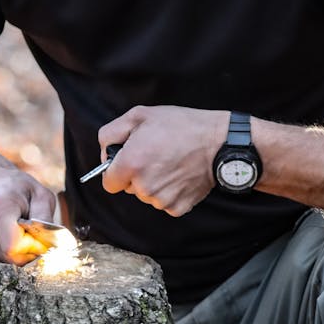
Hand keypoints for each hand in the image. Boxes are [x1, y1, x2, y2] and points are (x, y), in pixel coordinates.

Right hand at [0, 164, 57, 264]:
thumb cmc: (15, 187)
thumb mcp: (39, 193)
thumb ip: (46, 220)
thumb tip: (50, 246)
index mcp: (1, 206)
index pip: (13, 247)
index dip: (30, 250)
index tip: (37, 240)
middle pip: (9, 258)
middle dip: (24, 254)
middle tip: (28, 234)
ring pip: (1, 262)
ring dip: (13, 254)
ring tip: (13, 230)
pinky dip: (1, 253)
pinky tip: (0, 235)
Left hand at [98, 105, 227, 216]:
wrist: (218, 142)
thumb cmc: (181, 125)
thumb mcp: (140, 115)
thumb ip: (112, 133)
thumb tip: (105, 152)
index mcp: (131, 164)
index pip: (108, 183)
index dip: (115, 171)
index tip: (128, 161)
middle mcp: (143, 187)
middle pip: (129, 188)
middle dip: (137, 174)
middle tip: (155, 154)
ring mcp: (161, 200)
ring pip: (147, 195)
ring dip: (154, 183)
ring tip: (170, 162)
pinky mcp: (177, 208)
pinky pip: (165, 202)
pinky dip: (170, 191)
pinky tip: (180, 174)